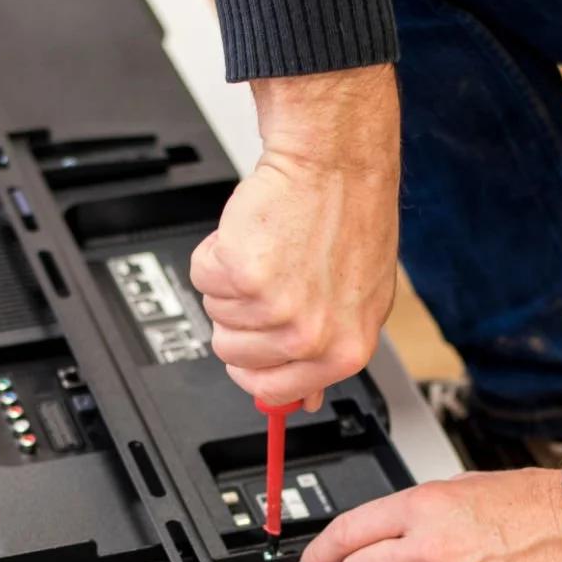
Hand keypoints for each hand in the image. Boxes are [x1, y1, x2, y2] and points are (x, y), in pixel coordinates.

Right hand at [192, 66, 400, 409]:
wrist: (335, 162)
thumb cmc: (351, 218)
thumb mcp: (358, 301)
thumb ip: (327, 353)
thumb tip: (301, 398)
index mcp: (344, 351)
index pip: (272, 391)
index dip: (253, 367)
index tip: (252, 350)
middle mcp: (311, 335)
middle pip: (232, 355)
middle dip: (240, 316)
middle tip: (271, 280)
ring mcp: (276, 307)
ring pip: (215, 315)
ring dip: (230, 281)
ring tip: (269, 252)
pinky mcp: (243, 272)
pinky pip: (202, 277)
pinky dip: (216, 252)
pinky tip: (252, 235)